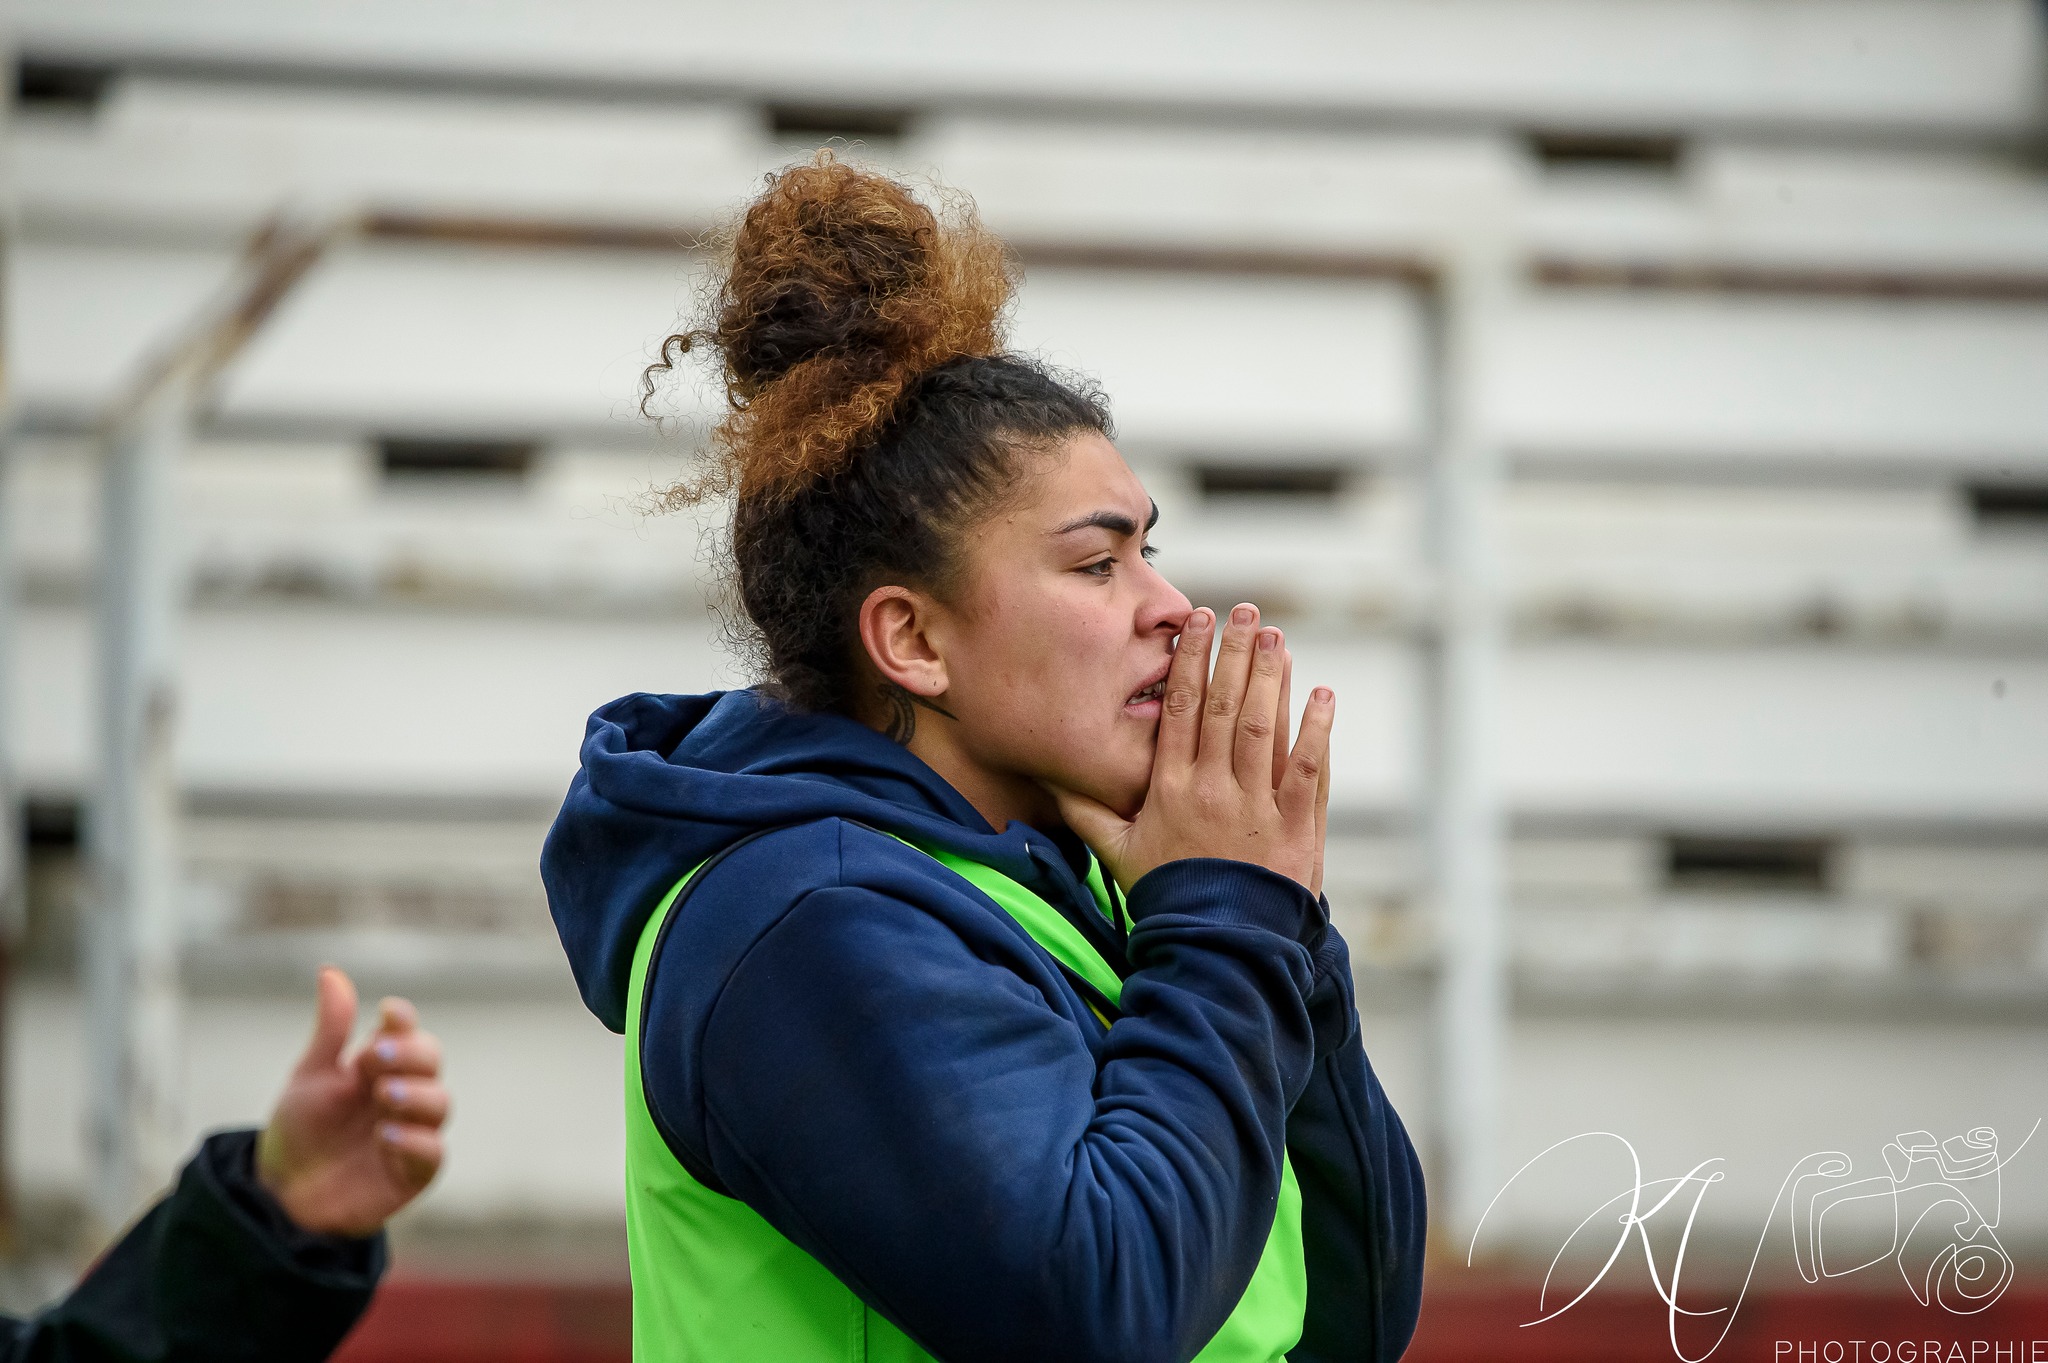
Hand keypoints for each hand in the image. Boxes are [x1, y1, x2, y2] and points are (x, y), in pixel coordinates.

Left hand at [256, 967, 448, 1237]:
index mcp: (379, 1065)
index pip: (406, 1031)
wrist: (282, 1195)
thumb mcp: (310, 1076)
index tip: (387, 1013)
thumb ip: (330, 1030)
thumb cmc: (301, 1131)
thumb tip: (330, 970)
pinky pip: (433, 1152)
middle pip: (431, 1060)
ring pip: (440, 1102)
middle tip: (374, 1058)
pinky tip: (385, 1136)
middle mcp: (402, 1093)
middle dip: (409, 1054)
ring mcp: (412, 1131)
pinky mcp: (414, 1171)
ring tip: (383, 1097)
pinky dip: (415, 1140)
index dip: (402, 1020)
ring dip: (415, 1094)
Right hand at [1048, 603, 1332, 893]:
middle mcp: (1213, 790)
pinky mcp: (1296, 829)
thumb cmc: (1168, 898)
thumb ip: (1085, 812)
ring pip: (1264, 729)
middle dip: (1232, 654)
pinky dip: (1317, 731)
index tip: (1195, 623)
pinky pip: (1308, 770)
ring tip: (1275, 638)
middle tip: (1243, 612)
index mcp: (1170, 789)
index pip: (1178, 710)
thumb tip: (1051, 776)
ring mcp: (1257, 808)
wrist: (1217, 949)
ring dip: (1271, 679)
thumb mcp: (1117, 854)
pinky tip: (1323, 696)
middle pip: (1222, 707)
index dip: (1188, 662)